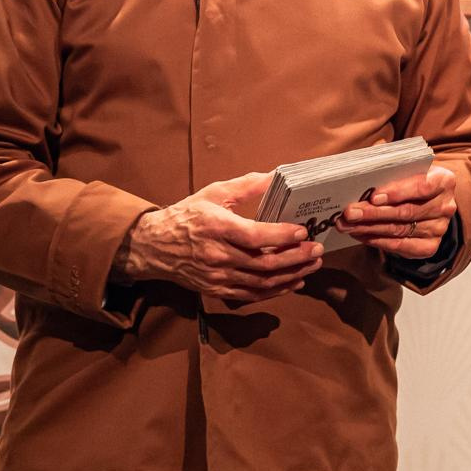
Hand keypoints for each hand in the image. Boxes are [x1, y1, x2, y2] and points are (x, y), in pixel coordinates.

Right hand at [113, 171, 322, 302]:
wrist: (153, 246)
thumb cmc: (188, 215)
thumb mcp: (214, 193)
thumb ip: (247, 185)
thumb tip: (278, 176)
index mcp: (217, 228)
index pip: (255, 236)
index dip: (282, 236)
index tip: (303, 231)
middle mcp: (217, 255)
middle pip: (264, 263)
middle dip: (296, 258)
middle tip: (317, 250)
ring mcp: (217, 276)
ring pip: (261, 282)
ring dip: (291, 275)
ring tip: (312, 265)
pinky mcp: (217, 289)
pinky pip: (251, 295)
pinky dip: (275, 291)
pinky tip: (293, 282)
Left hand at [339, 164, 458, 260]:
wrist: (429, 202)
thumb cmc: (413, 179)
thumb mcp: (408, 165)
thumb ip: (392, 158)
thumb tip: (371, 152)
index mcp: (444, 180)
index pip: (423, 186)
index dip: (398, 192)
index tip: (374, 196)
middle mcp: (445, 206)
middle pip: (407, 211)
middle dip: (374, 213)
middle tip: (349, 213)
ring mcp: (439, 228)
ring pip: (399, 230)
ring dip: (369, 228)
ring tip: (347, 225)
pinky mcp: (430, 246)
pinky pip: (400, 246)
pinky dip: (377, 241)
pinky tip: (360, 235)